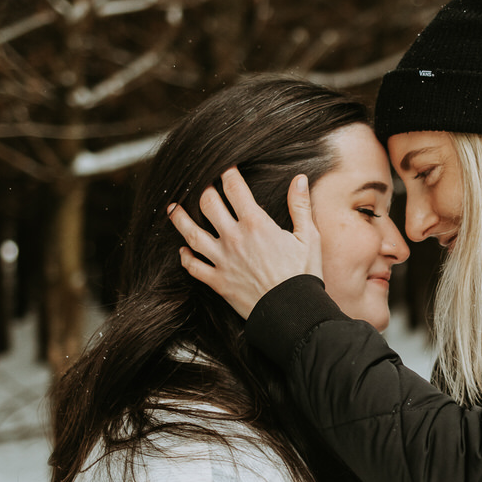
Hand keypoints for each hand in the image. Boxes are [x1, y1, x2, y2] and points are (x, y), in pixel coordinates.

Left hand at [167, 167, 321, 320]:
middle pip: (208, 204)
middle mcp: (233, 238)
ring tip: (173, 209)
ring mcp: (222, 260)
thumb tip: (299, 179)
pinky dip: (184, 257)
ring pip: (191, 233)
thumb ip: (300, 206)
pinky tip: (182, 250)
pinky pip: (193, 267)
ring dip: (180, 219)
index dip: (227, 172)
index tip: (225, 167)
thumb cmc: (303, 276)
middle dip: (203, 190)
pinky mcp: (217, 281)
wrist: (292, 313)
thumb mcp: (309, 237)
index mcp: (255, 224)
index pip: (234, 187)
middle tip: (202, 186)